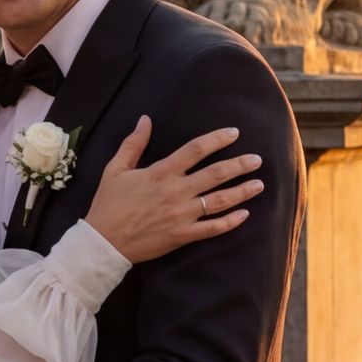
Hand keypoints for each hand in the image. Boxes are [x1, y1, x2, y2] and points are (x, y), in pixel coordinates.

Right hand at [83, 116, 264, 262]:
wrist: (102, 242)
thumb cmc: (107, 204)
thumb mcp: (115, 169)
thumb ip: (133, 143)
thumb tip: (145, 119)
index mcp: (160, 173)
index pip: (195, 150)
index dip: (217, 139)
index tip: (234, 133)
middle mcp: (175, 192)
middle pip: (215, 174)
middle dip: (240, 165)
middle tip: (257, 160)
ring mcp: (181, 215)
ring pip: (219, 201)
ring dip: (242, 191)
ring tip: (259, 184)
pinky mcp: (182, 236)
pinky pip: (212, 228)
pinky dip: (230, 222)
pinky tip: (245, 214)